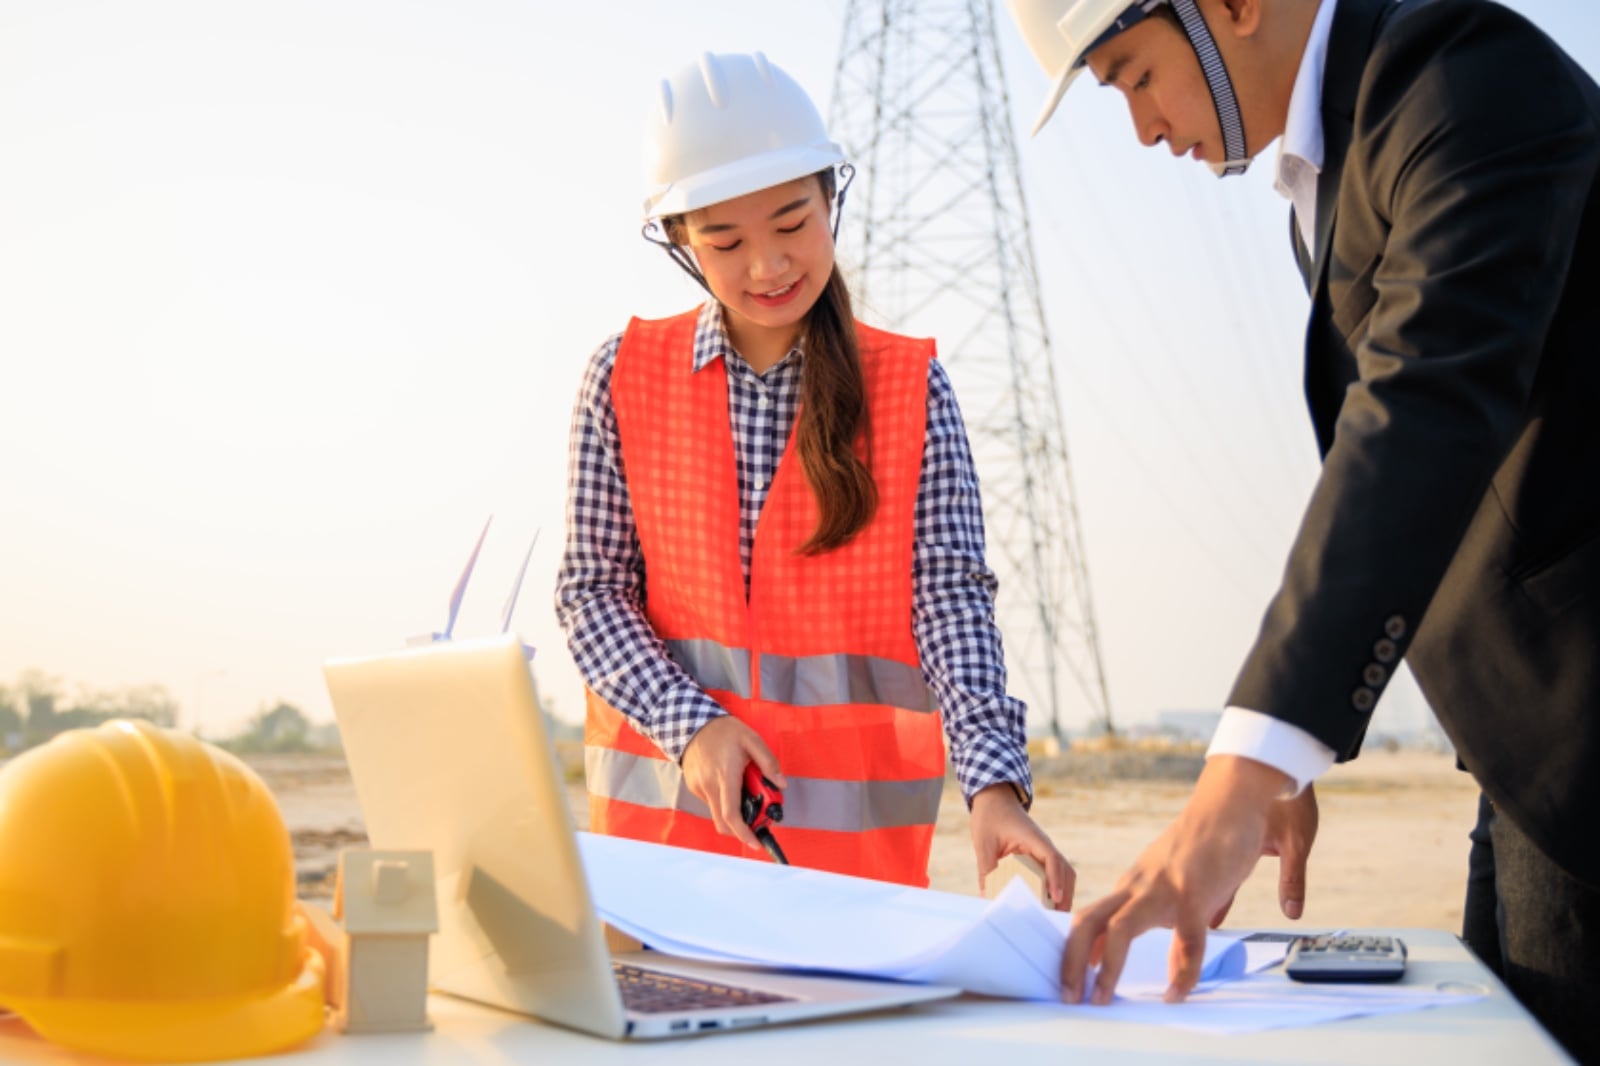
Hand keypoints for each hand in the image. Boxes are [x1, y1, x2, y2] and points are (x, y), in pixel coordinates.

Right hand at [681, 716, 784, 851]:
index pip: (732, 814)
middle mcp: (709, 786)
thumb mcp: (752, 739)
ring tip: (743, 787)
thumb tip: (780, 784)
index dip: (744, 833)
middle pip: (723, 822)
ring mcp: (699, 787)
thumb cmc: (724, 730)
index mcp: (725, 776)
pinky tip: (728, 780)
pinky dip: (722, 799)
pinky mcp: (693, 786)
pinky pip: (710, 801)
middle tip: (756, 821)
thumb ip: (768, 762)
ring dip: (733, 810)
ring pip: (717, 812)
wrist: (691, 722)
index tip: (756, 843)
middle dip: (741, 829)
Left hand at [969, 783, 1075, 910]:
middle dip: (1065, 894)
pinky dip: (1054, 889)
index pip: (1052, 858)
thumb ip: (986, 869)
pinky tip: (1046, 905)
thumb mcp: (983, 843)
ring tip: (1054, 916)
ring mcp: (1043, 850)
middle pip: (1065, 870)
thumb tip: (987, 897)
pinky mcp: (1039, 856)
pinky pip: (1053, 873)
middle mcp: (1043, 845)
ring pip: (1063, 873)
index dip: (1055, 879)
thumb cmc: (989, 817)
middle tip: (1056, 918)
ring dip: (1063, 893)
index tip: (1055, 898)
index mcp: (1033, 838)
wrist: (994, 799)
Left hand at [1060, 756, 1301, 1005]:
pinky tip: (1175, 992)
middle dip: (1071, 961)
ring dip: (1105, 969)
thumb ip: (1176, 909)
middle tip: (1066, 995)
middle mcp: (1138, 885)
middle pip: (1087, 921)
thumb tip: (1186, 939)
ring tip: (1101, 999)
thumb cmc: (1206, 842)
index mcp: (1132, 884)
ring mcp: (1163, 889)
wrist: (1229, 802)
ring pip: (1119, 930)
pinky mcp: (1194, 893)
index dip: (1075, 950)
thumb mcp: (1178, 879)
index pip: (1090, 918)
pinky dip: (1180, 972)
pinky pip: (1186, 941)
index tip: (1070, 979)